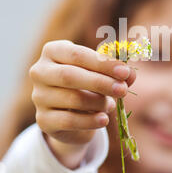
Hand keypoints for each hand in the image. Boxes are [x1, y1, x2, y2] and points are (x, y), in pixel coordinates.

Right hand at [29, 40, 135, 168]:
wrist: (72, 115)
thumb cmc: (88, 84)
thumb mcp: (102, 73)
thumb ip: (117, 72)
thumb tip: (130, 74)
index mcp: (53, 51)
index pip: (77, 54)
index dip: (102, 63)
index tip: (125, 72)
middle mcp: (40, 72)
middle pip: (69, 76)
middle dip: (100, 83)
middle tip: (123, 89)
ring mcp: (39, 97)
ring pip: (71, 99)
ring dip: (98, 102)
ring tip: (111, 105)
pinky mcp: (43, 120)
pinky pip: (68, 121)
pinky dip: (90, 121)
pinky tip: (104, 120)